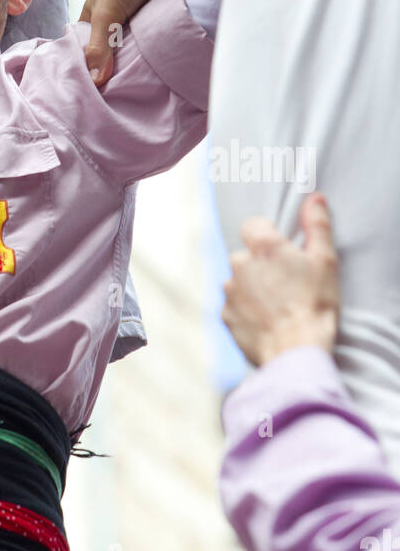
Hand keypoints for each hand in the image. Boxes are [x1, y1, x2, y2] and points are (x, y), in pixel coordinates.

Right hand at [79, 0, 232, 87]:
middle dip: (109, 63)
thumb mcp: (108, 13)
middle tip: (114, 90)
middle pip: (106, 45)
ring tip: (134, 81)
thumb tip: (95, 80)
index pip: (82, 44)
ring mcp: (132, 13)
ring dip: (130, 56)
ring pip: (127, 41)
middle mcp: (110, 13)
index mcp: (92, 12)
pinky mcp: (151, 12)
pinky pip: (146, 35)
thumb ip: (100, 45)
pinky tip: (152, 61)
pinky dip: (147, 46)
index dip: (84, 63)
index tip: (89, 86)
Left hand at [222, 194, 340, 366]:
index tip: (283, 253)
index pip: (253, 225)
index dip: (268, 236)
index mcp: (262, 246)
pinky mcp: (225, 315)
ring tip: (277, 306)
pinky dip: (246, 310)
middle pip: (246, 255)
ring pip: (239, 281)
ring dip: (252, 288)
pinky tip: (266, 321)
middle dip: (261, 265)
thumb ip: (317, 225)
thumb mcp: (325, 261)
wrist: (298, 352)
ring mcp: (229, 290)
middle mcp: (238, 263)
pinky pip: (234, 306)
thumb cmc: (315, 304)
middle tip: (286, 284)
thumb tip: (315, 198)